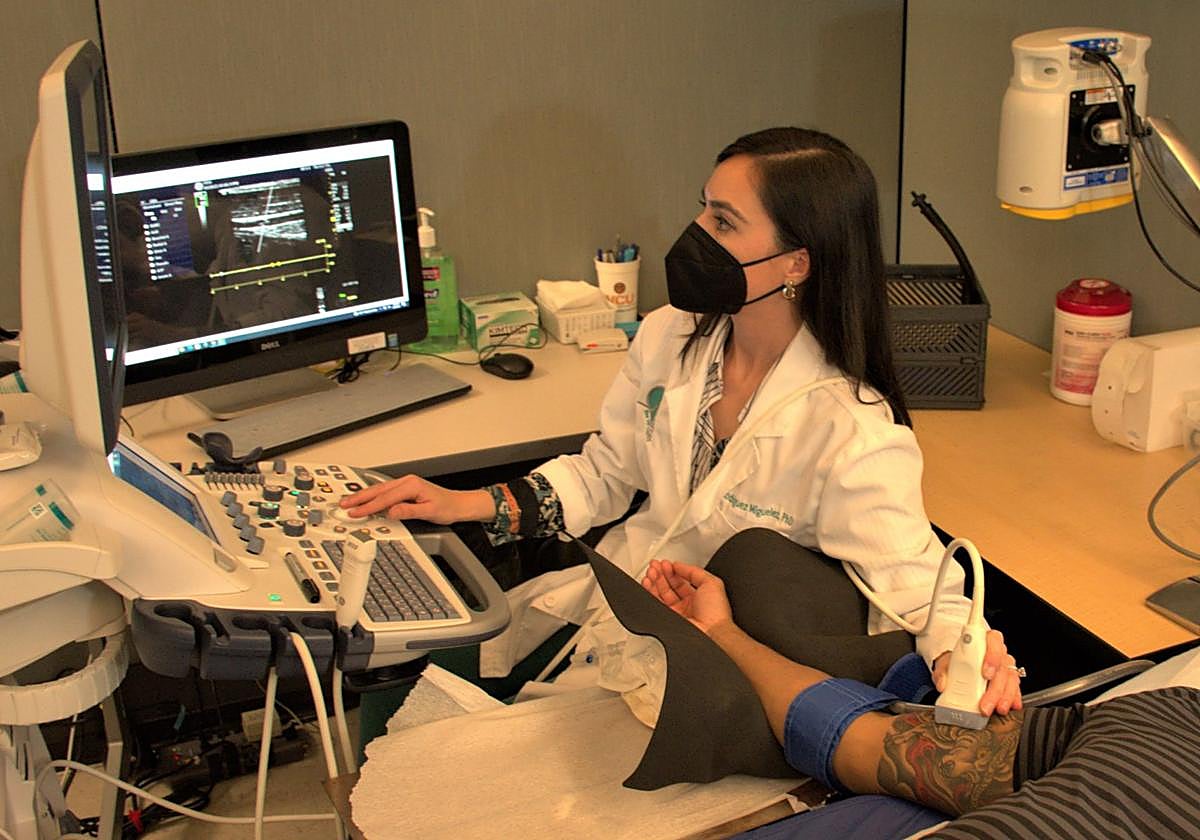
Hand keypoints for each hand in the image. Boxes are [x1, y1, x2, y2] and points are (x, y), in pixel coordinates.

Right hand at [338, 475, 494, 523]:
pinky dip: (373, 496)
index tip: (356, 512)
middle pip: (378, 490)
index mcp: (411, 485)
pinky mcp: (405, 489)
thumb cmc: (447, 507)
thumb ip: (409, 511)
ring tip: (349, 501)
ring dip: (364, 496)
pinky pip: (384, 492)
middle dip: (359, 497)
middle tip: (344, 504)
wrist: (458, 504)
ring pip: (379, 490)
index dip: (368, 506)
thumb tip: (392, 512)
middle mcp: (407, 482)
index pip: (385, 498)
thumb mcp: (429, 512)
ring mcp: (405, 484)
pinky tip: (365, 499)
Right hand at [641, 559, 732, 634]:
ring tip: (651, 571)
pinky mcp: (668, 618)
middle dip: (661, 573)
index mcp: (698, 596)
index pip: (681, 580)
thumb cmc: (716, 612)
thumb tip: (678, 565)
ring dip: (655, 580)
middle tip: (656, 565)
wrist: (711, 631)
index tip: (666, 563)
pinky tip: (648, 582)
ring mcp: (677, 611)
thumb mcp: (711, 582)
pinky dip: (650, 591)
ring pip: (661, 593)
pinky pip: (656, 603)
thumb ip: (694, 571)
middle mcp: (687, 604)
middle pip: (669, 586)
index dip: (673, 570)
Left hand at [932, 629, 1022, 716]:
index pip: (993, 641)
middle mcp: (998, 651)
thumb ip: (942, 671)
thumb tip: (942, 684)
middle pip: (1002, 667)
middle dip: (995, 689)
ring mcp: (1005, 665)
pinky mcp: (1009, 679)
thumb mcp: (945, 663)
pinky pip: (1015, 688)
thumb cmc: (954, 661)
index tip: (986, 674)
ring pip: (1010, 679)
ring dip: (1005, 697)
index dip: (992, 658)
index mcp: (983, 640)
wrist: (957, 666)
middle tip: (985, 704)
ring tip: (997, 709)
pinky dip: (1013, 698)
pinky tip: (1010, 706)